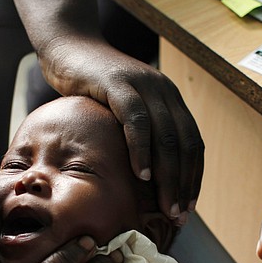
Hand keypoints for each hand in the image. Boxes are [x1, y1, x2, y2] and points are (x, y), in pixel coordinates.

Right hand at [38, 38, 203, 222]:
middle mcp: (164, 91)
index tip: (188, 208)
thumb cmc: (90, 87)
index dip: (193, 178)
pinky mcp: (119, 84)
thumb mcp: (121, 113)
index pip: (193, 145)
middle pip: (185, 145)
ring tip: (165, 205)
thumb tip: (141, 181)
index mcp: (170, 100)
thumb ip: (137, 137)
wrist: (68, 47)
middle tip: (179, 215)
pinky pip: (137, 121)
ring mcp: (143, 86)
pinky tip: (140, 174)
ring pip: (166, 137)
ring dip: (168, 175)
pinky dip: (141, 150)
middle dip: (184, 184)